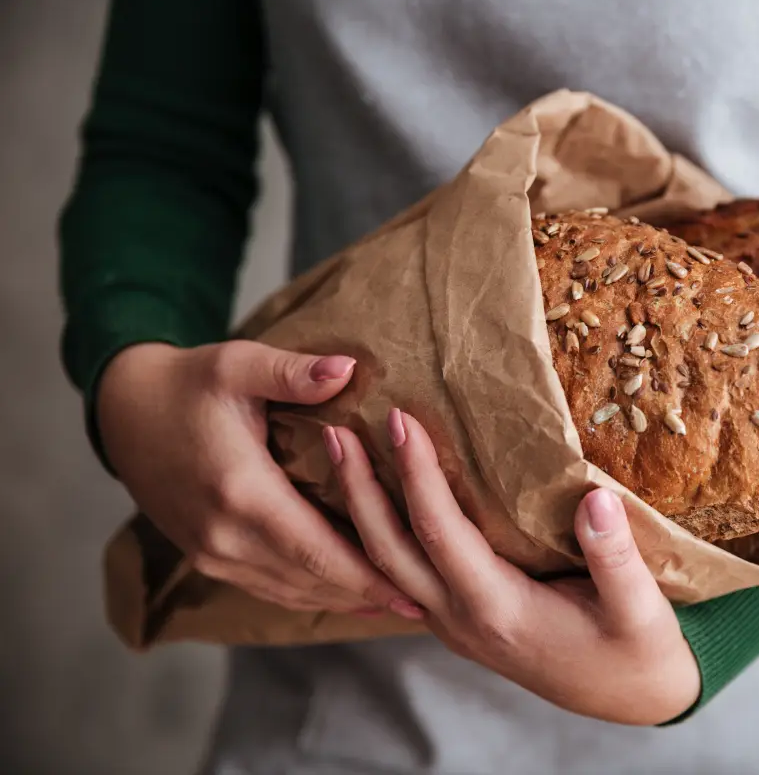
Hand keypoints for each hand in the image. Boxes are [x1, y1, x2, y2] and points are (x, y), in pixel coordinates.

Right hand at [97, 341, 407, 613]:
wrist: (125, 412)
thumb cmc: (190, 383)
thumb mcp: (239, 364)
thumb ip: (293, 371)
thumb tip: (349, 368)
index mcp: (240, 491)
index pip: (317, 548)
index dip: (368, 573)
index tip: (414, 587)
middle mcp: (224, 535)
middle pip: (310, 579)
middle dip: (367, 594)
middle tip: (421, 605)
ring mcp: (212, 553)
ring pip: (290, 591)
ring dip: (343, 599)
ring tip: (396, 603)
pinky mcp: (207, 558)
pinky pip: (268, 587)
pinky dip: (311, 593)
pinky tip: (346, 593)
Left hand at [323, 409, 701, 725]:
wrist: (631, 697)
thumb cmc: (637, 652)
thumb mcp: (641, 611)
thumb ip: (616, 559)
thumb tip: (595, 499)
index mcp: (500, 611)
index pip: (441, 533)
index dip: (417, 476)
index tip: (399, 420)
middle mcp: (463, 620)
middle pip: (389, 551)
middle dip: (359, 489)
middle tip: (335, 431)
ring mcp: (455, 623)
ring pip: (387, 567)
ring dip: (360, 511)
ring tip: (343, 455)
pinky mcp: (461, 619)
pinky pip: (404, 574)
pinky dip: (381, 533)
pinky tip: (377, 499)